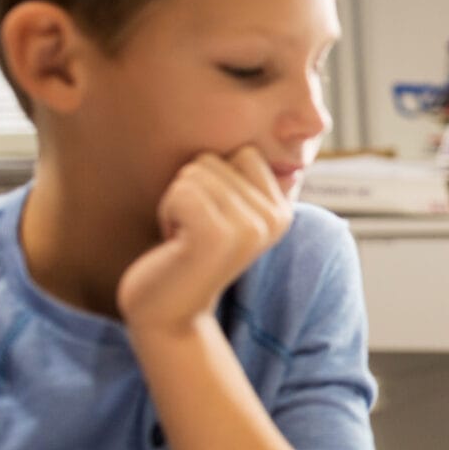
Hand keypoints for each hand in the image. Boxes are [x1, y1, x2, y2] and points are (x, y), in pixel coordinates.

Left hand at [117, 148, 292, 333]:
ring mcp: (249, 228)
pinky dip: (166, 212)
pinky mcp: (217, 237)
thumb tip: (279, 136)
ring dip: (176, 202)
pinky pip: (180, 191)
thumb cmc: (188, 255)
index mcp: (282, 212)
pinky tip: (175, 243)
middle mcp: (274, 218)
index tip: (212, 216)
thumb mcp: (227, 213)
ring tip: (185, 237)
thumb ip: (245, 182)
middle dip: (191, 189)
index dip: (215, 178)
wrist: (170, 313)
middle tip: (194, 230)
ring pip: (194, 173)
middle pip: (215, 160)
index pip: (244, 153)